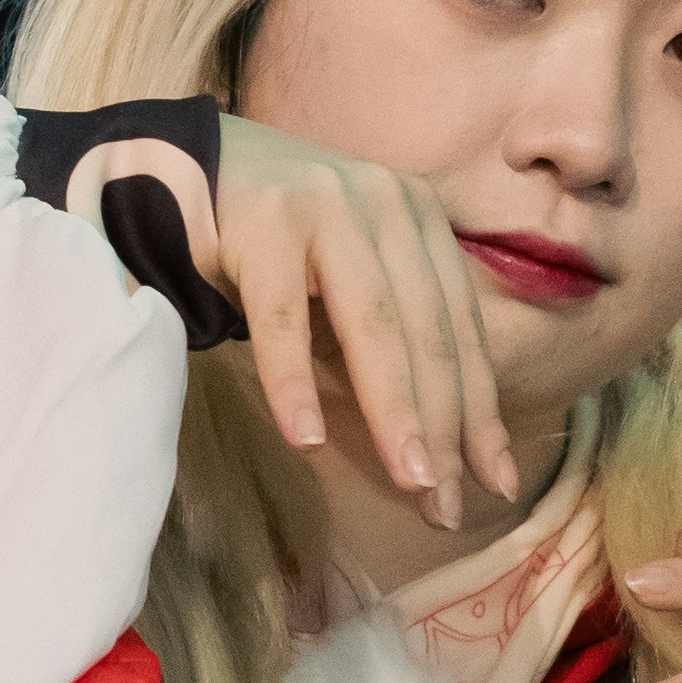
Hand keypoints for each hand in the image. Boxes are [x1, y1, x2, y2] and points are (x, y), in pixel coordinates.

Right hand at [64, 113, 516, 525]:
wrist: (184, 173)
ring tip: (411, 482)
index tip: (498, 485)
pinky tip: (305, 438)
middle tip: (448, 508)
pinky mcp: (264, 220)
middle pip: (428, 335)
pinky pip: (282, 316)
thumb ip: (395, 345)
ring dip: (395, 412)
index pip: (462, 331)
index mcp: (421, 220)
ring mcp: (328, 205)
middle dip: (445, 429)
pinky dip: (294, 380)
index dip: (482, 413)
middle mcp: (387, 204)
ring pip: (374, 325)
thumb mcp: (353, 284)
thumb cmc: (281, 249)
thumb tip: (442, 459)